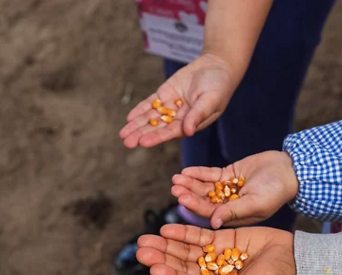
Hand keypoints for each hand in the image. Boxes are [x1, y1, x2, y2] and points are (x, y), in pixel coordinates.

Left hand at [120, 53, 236, 148]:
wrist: (216, 66)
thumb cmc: (219, 86)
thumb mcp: (211, 99)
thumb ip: (198, 115)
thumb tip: (187, 132)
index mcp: (191, 123)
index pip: (170, 132)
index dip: (156, 137)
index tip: (142, 142)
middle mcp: (179, 118)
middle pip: (157, 128)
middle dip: (141, 134)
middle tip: (126, 142)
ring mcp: (171, 106)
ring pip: (151, 117)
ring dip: (137, 125)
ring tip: (122, 134)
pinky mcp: (165, 94)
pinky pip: (150, 104)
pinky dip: (140, 110)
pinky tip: (130, 118)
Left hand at [136, 224, 295, 274]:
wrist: (296, 259)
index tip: (155, 268)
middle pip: (181, 267)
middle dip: (161, 257)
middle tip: (141, 249)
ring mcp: (216, 257)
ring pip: (185, 251)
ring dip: (166, 244)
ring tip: (146, 238)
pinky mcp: (222, 240)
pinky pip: (198, 236)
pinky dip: (183, 232)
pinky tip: (167, 228)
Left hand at [171, 151, 298, 228]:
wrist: (291, 169)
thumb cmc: (278, 190)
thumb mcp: (256, 203)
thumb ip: (234, 212)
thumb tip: (213, 223)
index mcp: (235, 218)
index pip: (210, 214)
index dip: (195, 208)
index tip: (182, 199)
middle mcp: (229, 206)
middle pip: (204, 201)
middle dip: (189, 195)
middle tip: (175, 188)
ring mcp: (227, 190)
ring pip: (205, 188)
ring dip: (190, 183)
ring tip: (176, 178)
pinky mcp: (229, 175)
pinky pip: (211, 175)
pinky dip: (199, 173)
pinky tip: (186, 171)